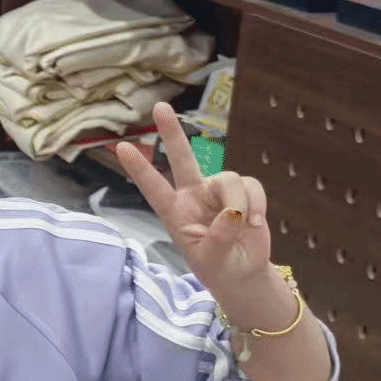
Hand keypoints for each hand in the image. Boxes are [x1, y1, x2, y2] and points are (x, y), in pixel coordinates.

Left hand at [116, 102, 271, 290]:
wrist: (243, 272)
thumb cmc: (217, 267)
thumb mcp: (210, 259)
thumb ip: (218, 238)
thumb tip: (233, 212)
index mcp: (175, 213)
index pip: (154, 188)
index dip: (140, 169)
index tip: (122, 148)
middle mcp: (194, 196)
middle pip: (183, 159)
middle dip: (172, 133)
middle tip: (160, 107)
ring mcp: (218, 191)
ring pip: (230, 180)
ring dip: (241, 204)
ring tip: (244, 226)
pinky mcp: (244, 192)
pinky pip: (252, 186)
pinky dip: (258, 204)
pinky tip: (257, 224)